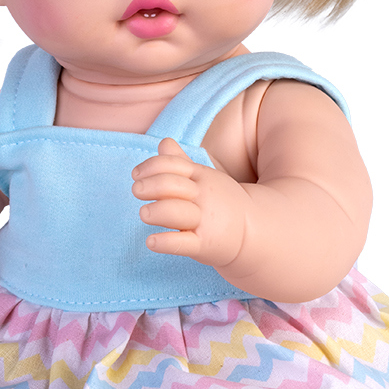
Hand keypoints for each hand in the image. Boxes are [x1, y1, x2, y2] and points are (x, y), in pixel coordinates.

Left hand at [132, 137, 248, 267]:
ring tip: (144, 212)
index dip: (151, 166)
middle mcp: (203, 197)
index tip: (136, 175)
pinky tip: (151, 241)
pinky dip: (165, 242)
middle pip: (172, 185)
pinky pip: (183, 243)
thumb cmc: (220, 202)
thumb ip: (181, 161)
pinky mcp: (204, 245)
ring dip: (156, 211)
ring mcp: (204, 221)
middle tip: (137, 190)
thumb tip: (163, 142)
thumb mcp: (205, 177)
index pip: (173, 165)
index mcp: (201, 177)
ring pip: (176, 212)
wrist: (252, 231)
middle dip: (150, 185)